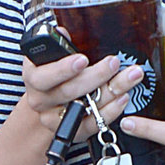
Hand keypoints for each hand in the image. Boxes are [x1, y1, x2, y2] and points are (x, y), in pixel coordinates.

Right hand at [0, 52, 144, 164]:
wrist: (48, 106)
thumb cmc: (53, 76)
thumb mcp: (50, 57)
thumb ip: (58, 46)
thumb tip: (62, 32)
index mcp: (33, 78)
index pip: (44, 76)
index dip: (63, 69)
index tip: (82, 59)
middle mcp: (41, 100)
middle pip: (69, 91)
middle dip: (96, 76)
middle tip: (114, 63)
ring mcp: (56, 119)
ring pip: (84, 107)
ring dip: (111, 91)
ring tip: (131, 76)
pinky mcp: (73, 132)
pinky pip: (93, 124)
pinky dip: (111, 111)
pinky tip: (123, 97)